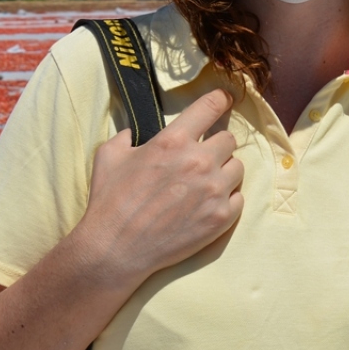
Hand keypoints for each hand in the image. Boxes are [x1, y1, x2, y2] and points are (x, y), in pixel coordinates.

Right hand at [78, 89, 243, 282]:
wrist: (115, 250)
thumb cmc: (109, 201)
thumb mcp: (109, 156)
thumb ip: (125, 136)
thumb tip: (132, 132)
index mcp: (174, 141)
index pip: (211, 106)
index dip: (221, 99)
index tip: (225, 99)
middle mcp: (199, 161)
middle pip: (229, 139)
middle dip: (216, 146)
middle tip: (202, 158)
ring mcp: (213, 190)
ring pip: (237, 167)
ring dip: (224, 172)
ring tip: (205, 184)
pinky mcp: (221, 217)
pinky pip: (239, 197)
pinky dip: (228, 199)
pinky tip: (208, 204)